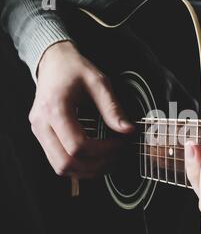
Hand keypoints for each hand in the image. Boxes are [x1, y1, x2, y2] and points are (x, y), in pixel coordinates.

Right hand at [29, 41, 133, 178]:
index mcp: (54, 109)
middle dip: (96, 165)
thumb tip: (129, 131)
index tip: (121, 144)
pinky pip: (57, 162)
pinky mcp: (41, 136)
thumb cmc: (75, 70)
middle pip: (66, 162)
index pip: (77, 146)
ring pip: (60, 168)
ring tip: (108, 160)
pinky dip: (78, 166)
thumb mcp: (99, 83)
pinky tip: (95, 159)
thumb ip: (113, 109)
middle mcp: (41, 124)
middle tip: (117, 156)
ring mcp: (38, 132)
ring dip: (87, 170)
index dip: (103, 151)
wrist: (53, 62)